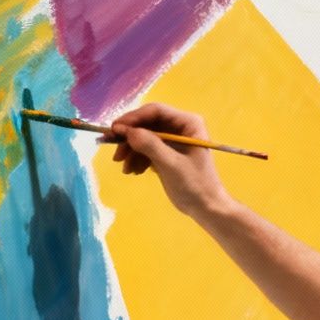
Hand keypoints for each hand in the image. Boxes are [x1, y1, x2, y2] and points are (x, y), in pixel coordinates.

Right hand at [102, 103, 231, 216]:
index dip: (134, 118)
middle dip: (129, 137)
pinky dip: (137, 158)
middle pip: (147, 124)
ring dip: (131, 151)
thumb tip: (127, 131)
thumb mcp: (171, 164)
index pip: (156, 111)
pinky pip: (146, 149)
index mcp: (188, 123)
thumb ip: (150, 145)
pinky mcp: (166, 152)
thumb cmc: (194, 184)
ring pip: (144, 137)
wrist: (205, 207)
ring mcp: (172, 140)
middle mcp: (180, 127)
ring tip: (125, 168)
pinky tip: (134, 171)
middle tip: (114, 151)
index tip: (115, 129)